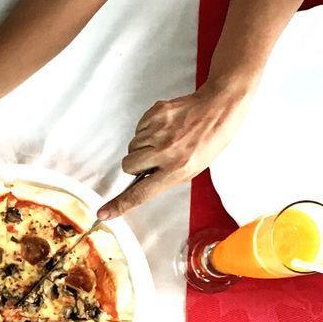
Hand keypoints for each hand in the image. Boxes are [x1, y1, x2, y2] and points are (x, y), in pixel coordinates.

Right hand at [98, 83, 253, 220]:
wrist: (218, 108)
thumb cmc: (208, 141)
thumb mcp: (191, 169)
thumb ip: (165, 177)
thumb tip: (140, 181)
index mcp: (177, 169)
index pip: (141, 193)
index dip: (120, 205)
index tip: (104, 213)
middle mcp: (166, 151)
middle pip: (128, 165)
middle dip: (136, 164)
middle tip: (153, 159)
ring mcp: (160, 131)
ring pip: (132, 147)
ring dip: (143, 146)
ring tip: (164, 140)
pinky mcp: (155, 114)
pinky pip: (138, 129)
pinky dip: (147, 130)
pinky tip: (164, 128)